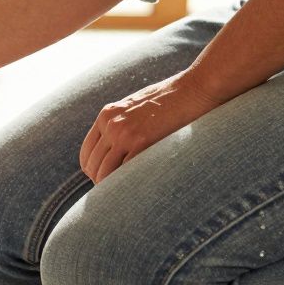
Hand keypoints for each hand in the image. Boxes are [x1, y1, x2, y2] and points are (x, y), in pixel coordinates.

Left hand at [80, 71, 222, 182]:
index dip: (93, 171)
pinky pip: (124, 172)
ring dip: (112, 188)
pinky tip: (138, 190)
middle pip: (92, 166)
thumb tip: (119, 149)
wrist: (197, 87)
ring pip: (104, 173)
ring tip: (126, 197)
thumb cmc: (174, 99)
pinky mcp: (142, 141)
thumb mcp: (138, 107)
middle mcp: (110, 124)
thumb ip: (124, 124)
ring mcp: (124, 133)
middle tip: (116, 196)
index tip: (105, 181)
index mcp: (107, 115)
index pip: (87, 153)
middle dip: (101, 183)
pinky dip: (128, 184)